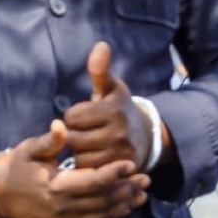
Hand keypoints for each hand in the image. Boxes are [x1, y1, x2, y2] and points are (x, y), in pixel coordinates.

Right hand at [0, 119, 149, 217]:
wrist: (1, 195)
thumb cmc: (17, 167)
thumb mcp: (28, 149)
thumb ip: (48, 140)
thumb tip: (61, 125)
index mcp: (55, 186)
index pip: (94, 181)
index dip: (114, 172)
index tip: (130, 163)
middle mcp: (63, 207)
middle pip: (104, 200)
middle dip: (127, 189)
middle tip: (146, 178)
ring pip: (103, 214)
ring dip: (125, 204)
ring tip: (142, 192)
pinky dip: (113, 216)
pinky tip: (124, 206)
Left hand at [64, 42, 152, 170]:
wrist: (144, 137)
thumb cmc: (118, 108)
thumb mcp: (110, 88)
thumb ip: (100, 70)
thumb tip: (100, 45)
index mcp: (114, 110)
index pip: (73, 116)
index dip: (73, 116)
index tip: (83, 116)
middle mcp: (119, 134)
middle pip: (74, 137)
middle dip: (74, 134)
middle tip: (84, 132)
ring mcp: (119, 155)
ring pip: (79, 156)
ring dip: (78, 151)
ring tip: (88, 144)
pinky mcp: (118, 172)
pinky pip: (88, 171)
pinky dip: (85, 166)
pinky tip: (92, 157)